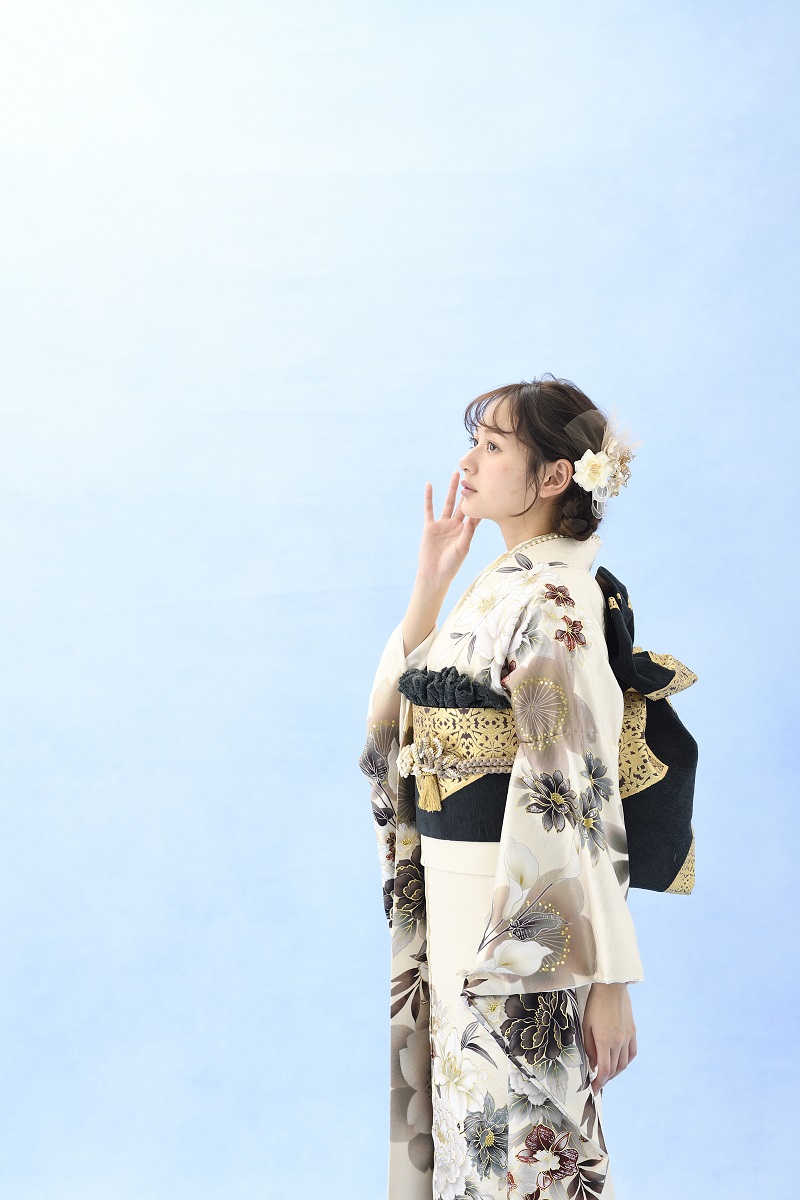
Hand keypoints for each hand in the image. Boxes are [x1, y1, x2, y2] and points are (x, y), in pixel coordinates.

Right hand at [417, 470, 481, 588]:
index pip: (474, 513)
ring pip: (448, 502)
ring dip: (451, 488)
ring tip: (456, 473)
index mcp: (466, 531)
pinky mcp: (430, 526)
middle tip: (473, 474)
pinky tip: (429, 485)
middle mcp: (455, 525)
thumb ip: (467, 533)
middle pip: (462, 503)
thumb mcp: (463, 548)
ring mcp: (442, 524)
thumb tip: (473, 517)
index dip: (480, 502)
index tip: (488, 488)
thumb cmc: (452, 565)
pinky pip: (429, 509)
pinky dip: (429, 497)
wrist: (435, 574)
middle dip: (467, 490)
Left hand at [582, 982, 636, 1093]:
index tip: (594, 1089)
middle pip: (615, 1069)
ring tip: (607, 1073)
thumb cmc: (594, 1004)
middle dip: (606, 1078)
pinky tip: (620, 1062)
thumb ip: (589, 1047)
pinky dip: (626, 1061)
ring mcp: (627, 1037)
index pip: (604, 1070)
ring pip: (624, 1063)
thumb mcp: (586, 1025)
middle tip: (598, 1082)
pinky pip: (632, 1052)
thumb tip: (594, 1065)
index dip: (599, 1083)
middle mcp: (618, 1041)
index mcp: (604, 1041)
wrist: (611, 987)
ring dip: (616, 1072)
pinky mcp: (633, 1031)